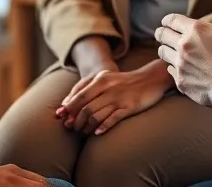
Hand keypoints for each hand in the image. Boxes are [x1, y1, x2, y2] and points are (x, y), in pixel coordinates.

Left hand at [55, 62, 171, 134]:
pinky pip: (113, 119)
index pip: (80, 96)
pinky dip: (102, 127)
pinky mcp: (129, 107)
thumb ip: (89, 89)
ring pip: (96, 115)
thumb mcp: (106, 79)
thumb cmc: (125, 81)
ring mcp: (119, 98)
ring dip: (86, 126)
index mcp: (101, 79)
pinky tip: (97, 133)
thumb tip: (68, 103)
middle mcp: (108, 88)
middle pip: (86, 107)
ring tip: (83, 133)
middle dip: (75, 120)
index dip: (68, 108)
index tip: (60, 117)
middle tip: (71, 128)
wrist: (151, 78)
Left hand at [155, 0, 211, 106]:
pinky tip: (185, 68)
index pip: (169, 19)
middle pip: (161, 35)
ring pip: (162, 53)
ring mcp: (181, 65)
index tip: (170, 22)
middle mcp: (183, 46)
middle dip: (163, 33)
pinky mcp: (182, 83)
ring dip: (167, 50)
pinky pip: (170, 71)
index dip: (169, 20)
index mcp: (195, 29)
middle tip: (167, 34)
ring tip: (175, 51)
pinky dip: (175, 68)